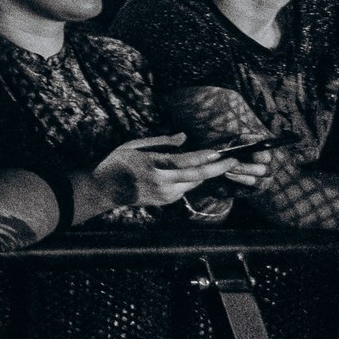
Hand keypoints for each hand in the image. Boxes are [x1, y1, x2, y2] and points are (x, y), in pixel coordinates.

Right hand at [93, 133, 251, 207]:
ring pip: (194, 183)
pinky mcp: (166, 201)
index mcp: (153, 166)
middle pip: (197, 176)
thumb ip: (161, 141)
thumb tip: (184, 137)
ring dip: (207, 174)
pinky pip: (185, 188)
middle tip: (234, 161)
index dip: (205, 157)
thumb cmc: (116, 162)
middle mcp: (162, 182)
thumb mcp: (134, 145)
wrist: (104, 190)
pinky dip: (193, 179)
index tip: (220, 151)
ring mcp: (165, 194)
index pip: (185, 161)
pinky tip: (197, 171)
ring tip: (221, 163)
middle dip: (218, 168)